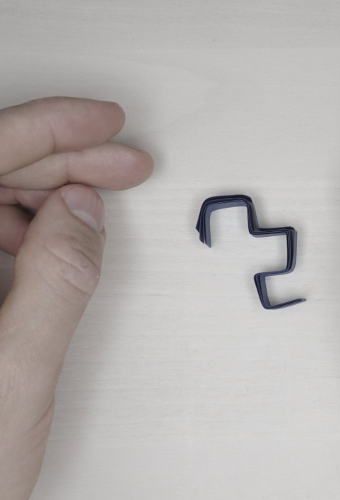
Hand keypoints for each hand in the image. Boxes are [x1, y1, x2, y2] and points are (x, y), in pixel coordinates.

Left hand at [0, 97, 152, 499]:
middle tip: (121, 160)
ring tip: (96, 201)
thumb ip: (55, 283)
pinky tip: (59, 235)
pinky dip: (33, 225)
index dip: (50, 129)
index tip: (104, 121)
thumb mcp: (16, 375)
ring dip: (49, 191)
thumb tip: (83, 211)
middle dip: (64, 160)